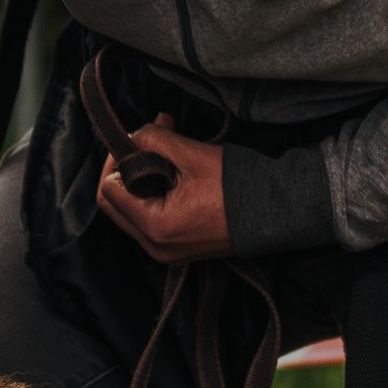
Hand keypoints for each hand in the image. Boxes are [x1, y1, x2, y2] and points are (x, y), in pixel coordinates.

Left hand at [96, 122, 231, 263]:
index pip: (108, 190)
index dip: (117, 158)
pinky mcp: (177, 248)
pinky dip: (153, 193)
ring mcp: (165, 251)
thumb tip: (131, 136)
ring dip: (140, 177)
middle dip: (126, 166)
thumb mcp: (192, 154)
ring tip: (165, 146)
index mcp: (155, 226)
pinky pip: (149, 220)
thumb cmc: (238, 185)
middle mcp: (155, 246)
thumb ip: (154, 140)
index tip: (137, 137)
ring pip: (130, 211)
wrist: (278, 212)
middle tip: (148, 139)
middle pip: (115, 204)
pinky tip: (172, 168)